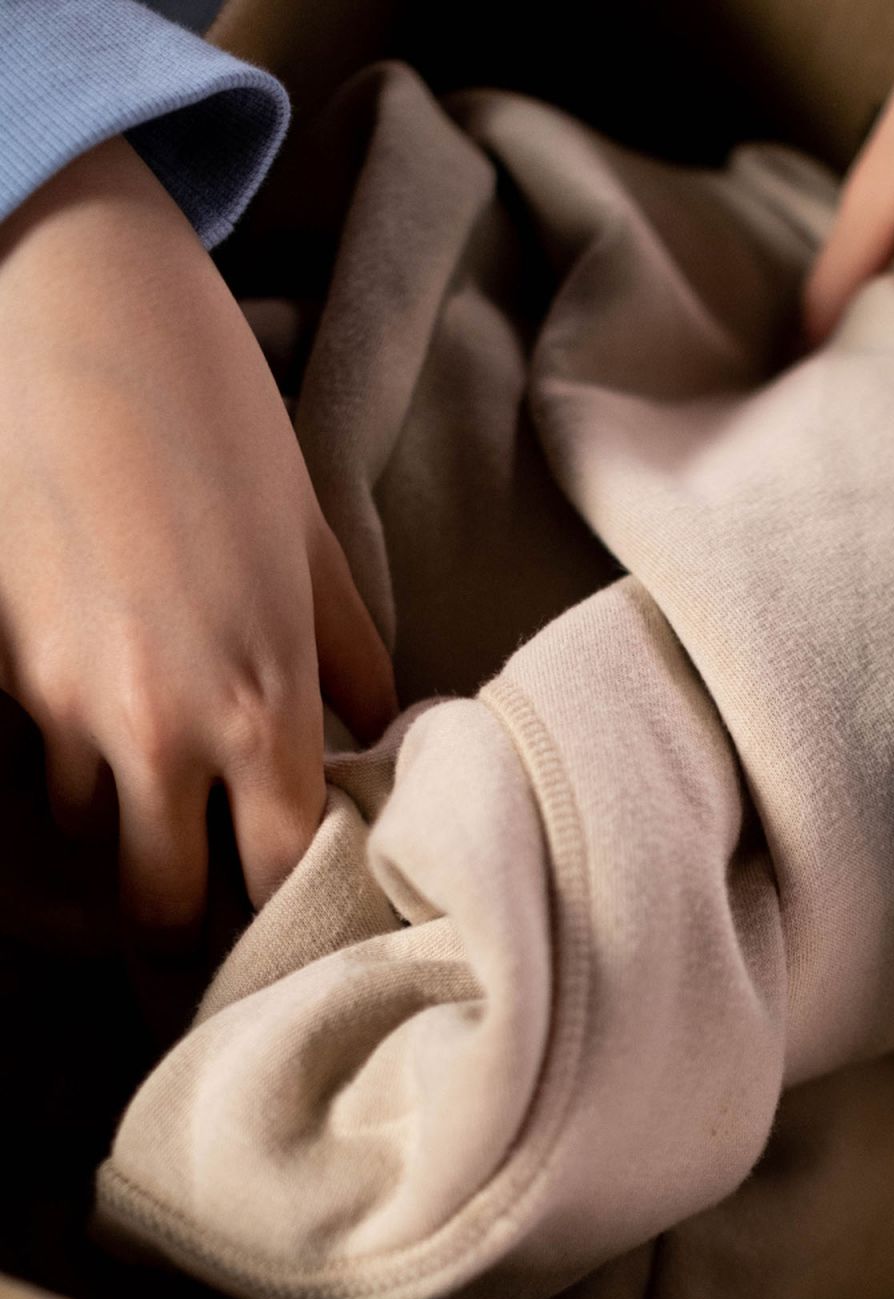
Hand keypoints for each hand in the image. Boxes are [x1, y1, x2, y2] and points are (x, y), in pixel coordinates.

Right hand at [0, 136, 395, 931]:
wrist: (73, 306)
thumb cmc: (215, 418)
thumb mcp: (313, 539)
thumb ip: (348, 653)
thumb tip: (376, 725)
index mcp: (258, 702)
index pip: (279, 871)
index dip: (291, 902)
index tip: (301, 902)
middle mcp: (155, 726)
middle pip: (161, 903)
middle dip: (189, 913)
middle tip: (217, 886)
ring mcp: (58, 700)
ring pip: (89, 832)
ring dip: (128, 828)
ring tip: (166, 788)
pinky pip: (34, 758)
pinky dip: (70, 761)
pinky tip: (103, 712)